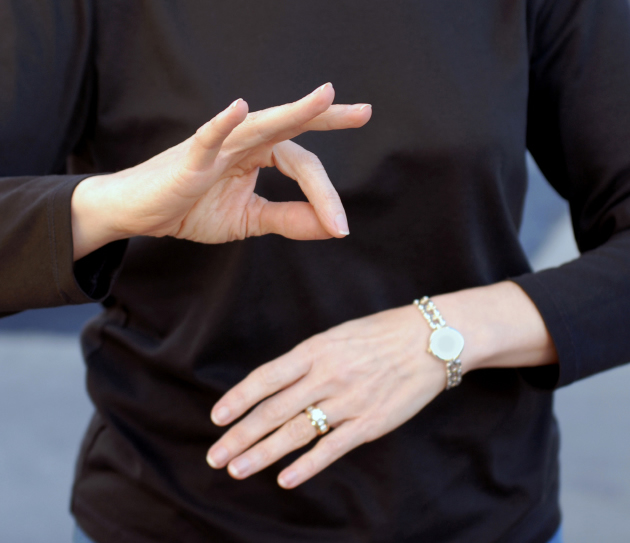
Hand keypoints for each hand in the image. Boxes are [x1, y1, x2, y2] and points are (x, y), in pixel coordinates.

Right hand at [71, 83, 371, 258]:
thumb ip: (289, 219)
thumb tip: (333, 227)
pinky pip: (208, 138)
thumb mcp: (250, 219)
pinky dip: (222, 124)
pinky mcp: (190, 158)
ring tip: (325, 97)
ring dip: (292, 112)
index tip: (341, 227)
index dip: (324, 196)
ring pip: (259, 126)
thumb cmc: (191, 208)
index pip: (302, 164)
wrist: (142, 213)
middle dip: (326, 118)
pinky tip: (238, 108)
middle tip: (363, 112)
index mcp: (258, 155)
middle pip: (290, 128)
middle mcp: (243, 143)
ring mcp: (217, 146)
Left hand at [205, 281, 559, 488]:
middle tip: (215, 456)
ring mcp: (349, 401)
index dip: (239, 398)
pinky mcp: (370, 422)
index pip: (267, 377)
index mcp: (316, 350)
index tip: (217, 417)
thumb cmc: (381, 334)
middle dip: (241, 435)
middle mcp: (327, 376)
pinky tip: (285, 479)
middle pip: (274, 410)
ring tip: (237, 470)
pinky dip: (307, 466)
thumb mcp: (337, 335)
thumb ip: (306, 360)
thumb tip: (274, 384)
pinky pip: (332, 448)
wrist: (431, 340)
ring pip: (297, 432)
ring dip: (263, 454)